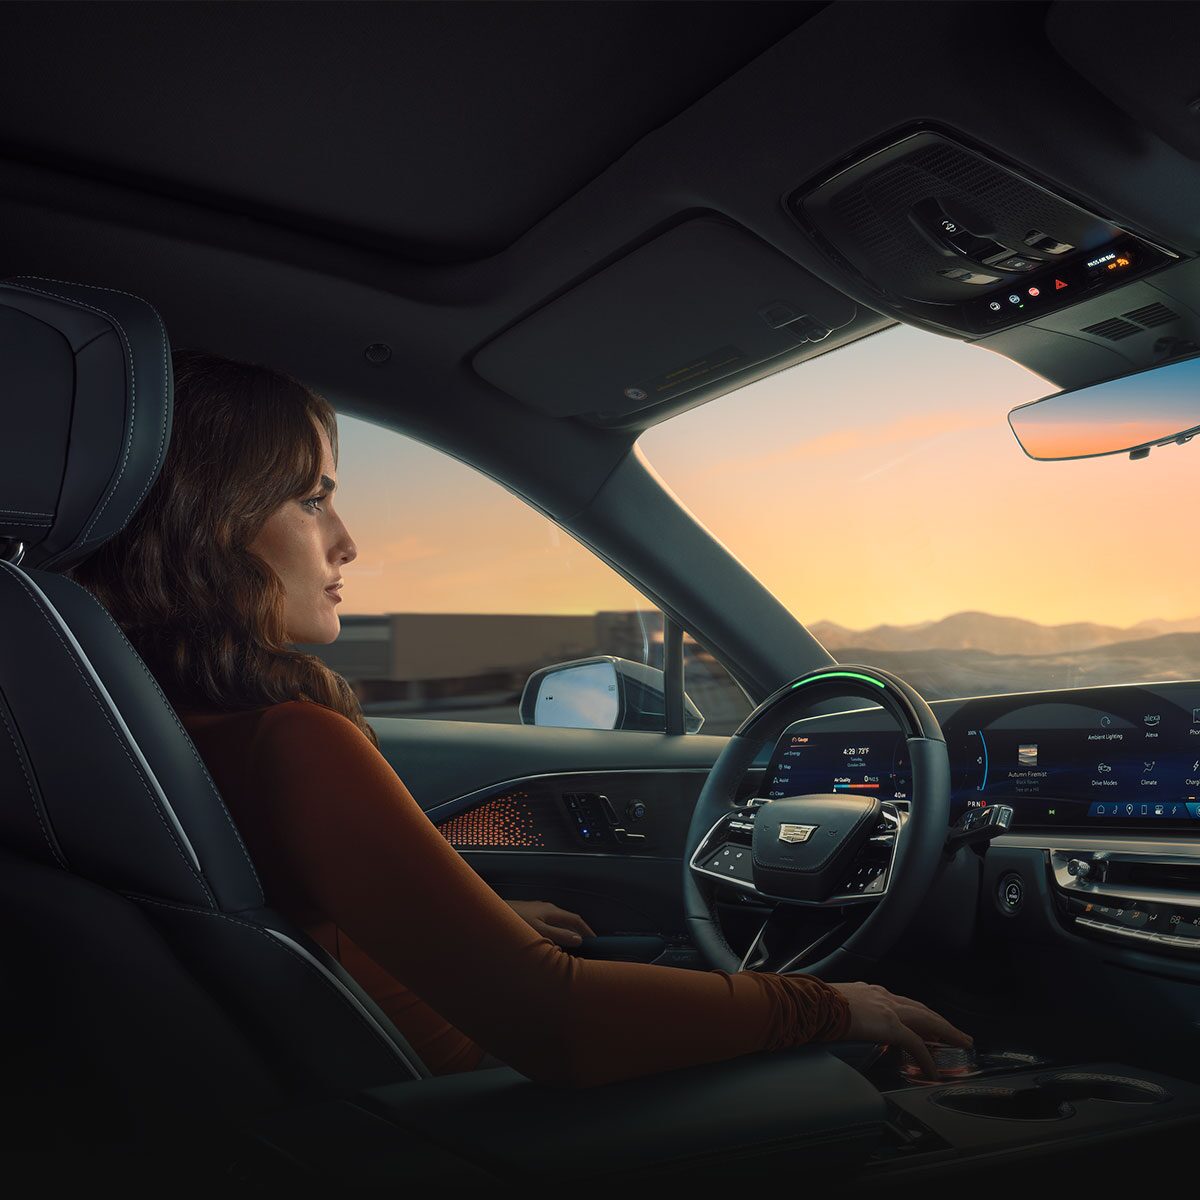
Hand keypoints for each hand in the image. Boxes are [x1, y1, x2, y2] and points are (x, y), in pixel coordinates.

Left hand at [503, 899, 596, 947]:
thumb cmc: (514, 920)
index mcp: (552, 911)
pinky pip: (548, 925)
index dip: (587, 930)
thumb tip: (578, 939)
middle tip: (584, 946)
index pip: (576, 919)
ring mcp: (538, 911)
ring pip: (557, 923)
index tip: (595, 940)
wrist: (492, 912)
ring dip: (565, 934)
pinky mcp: (530, 915)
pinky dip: (554, 934)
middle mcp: (547, 909)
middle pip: (567, 921)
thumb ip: (559, 935)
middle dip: (577, 932)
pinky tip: (549, 944)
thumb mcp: (539, 931)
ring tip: (568, 948)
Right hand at [824, 981, 973, 1080]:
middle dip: (940, 1020)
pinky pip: (916, 1045)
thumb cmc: (814, 1004)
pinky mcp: (890, 1025)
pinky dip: (927, 1058)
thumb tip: (835, 1026)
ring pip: (928, 1020)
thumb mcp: (832, 1006)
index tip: (925, 1021)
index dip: (916, 1013)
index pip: (900, 1002)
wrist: (812, 1002)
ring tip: (961, 1042)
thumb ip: (843, 1015)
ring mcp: (888, 1009)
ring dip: (947, 1032)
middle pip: (921, 1008)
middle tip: (956, 1032)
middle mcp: (882, 995)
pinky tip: (933, 1070)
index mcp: (869, 991)